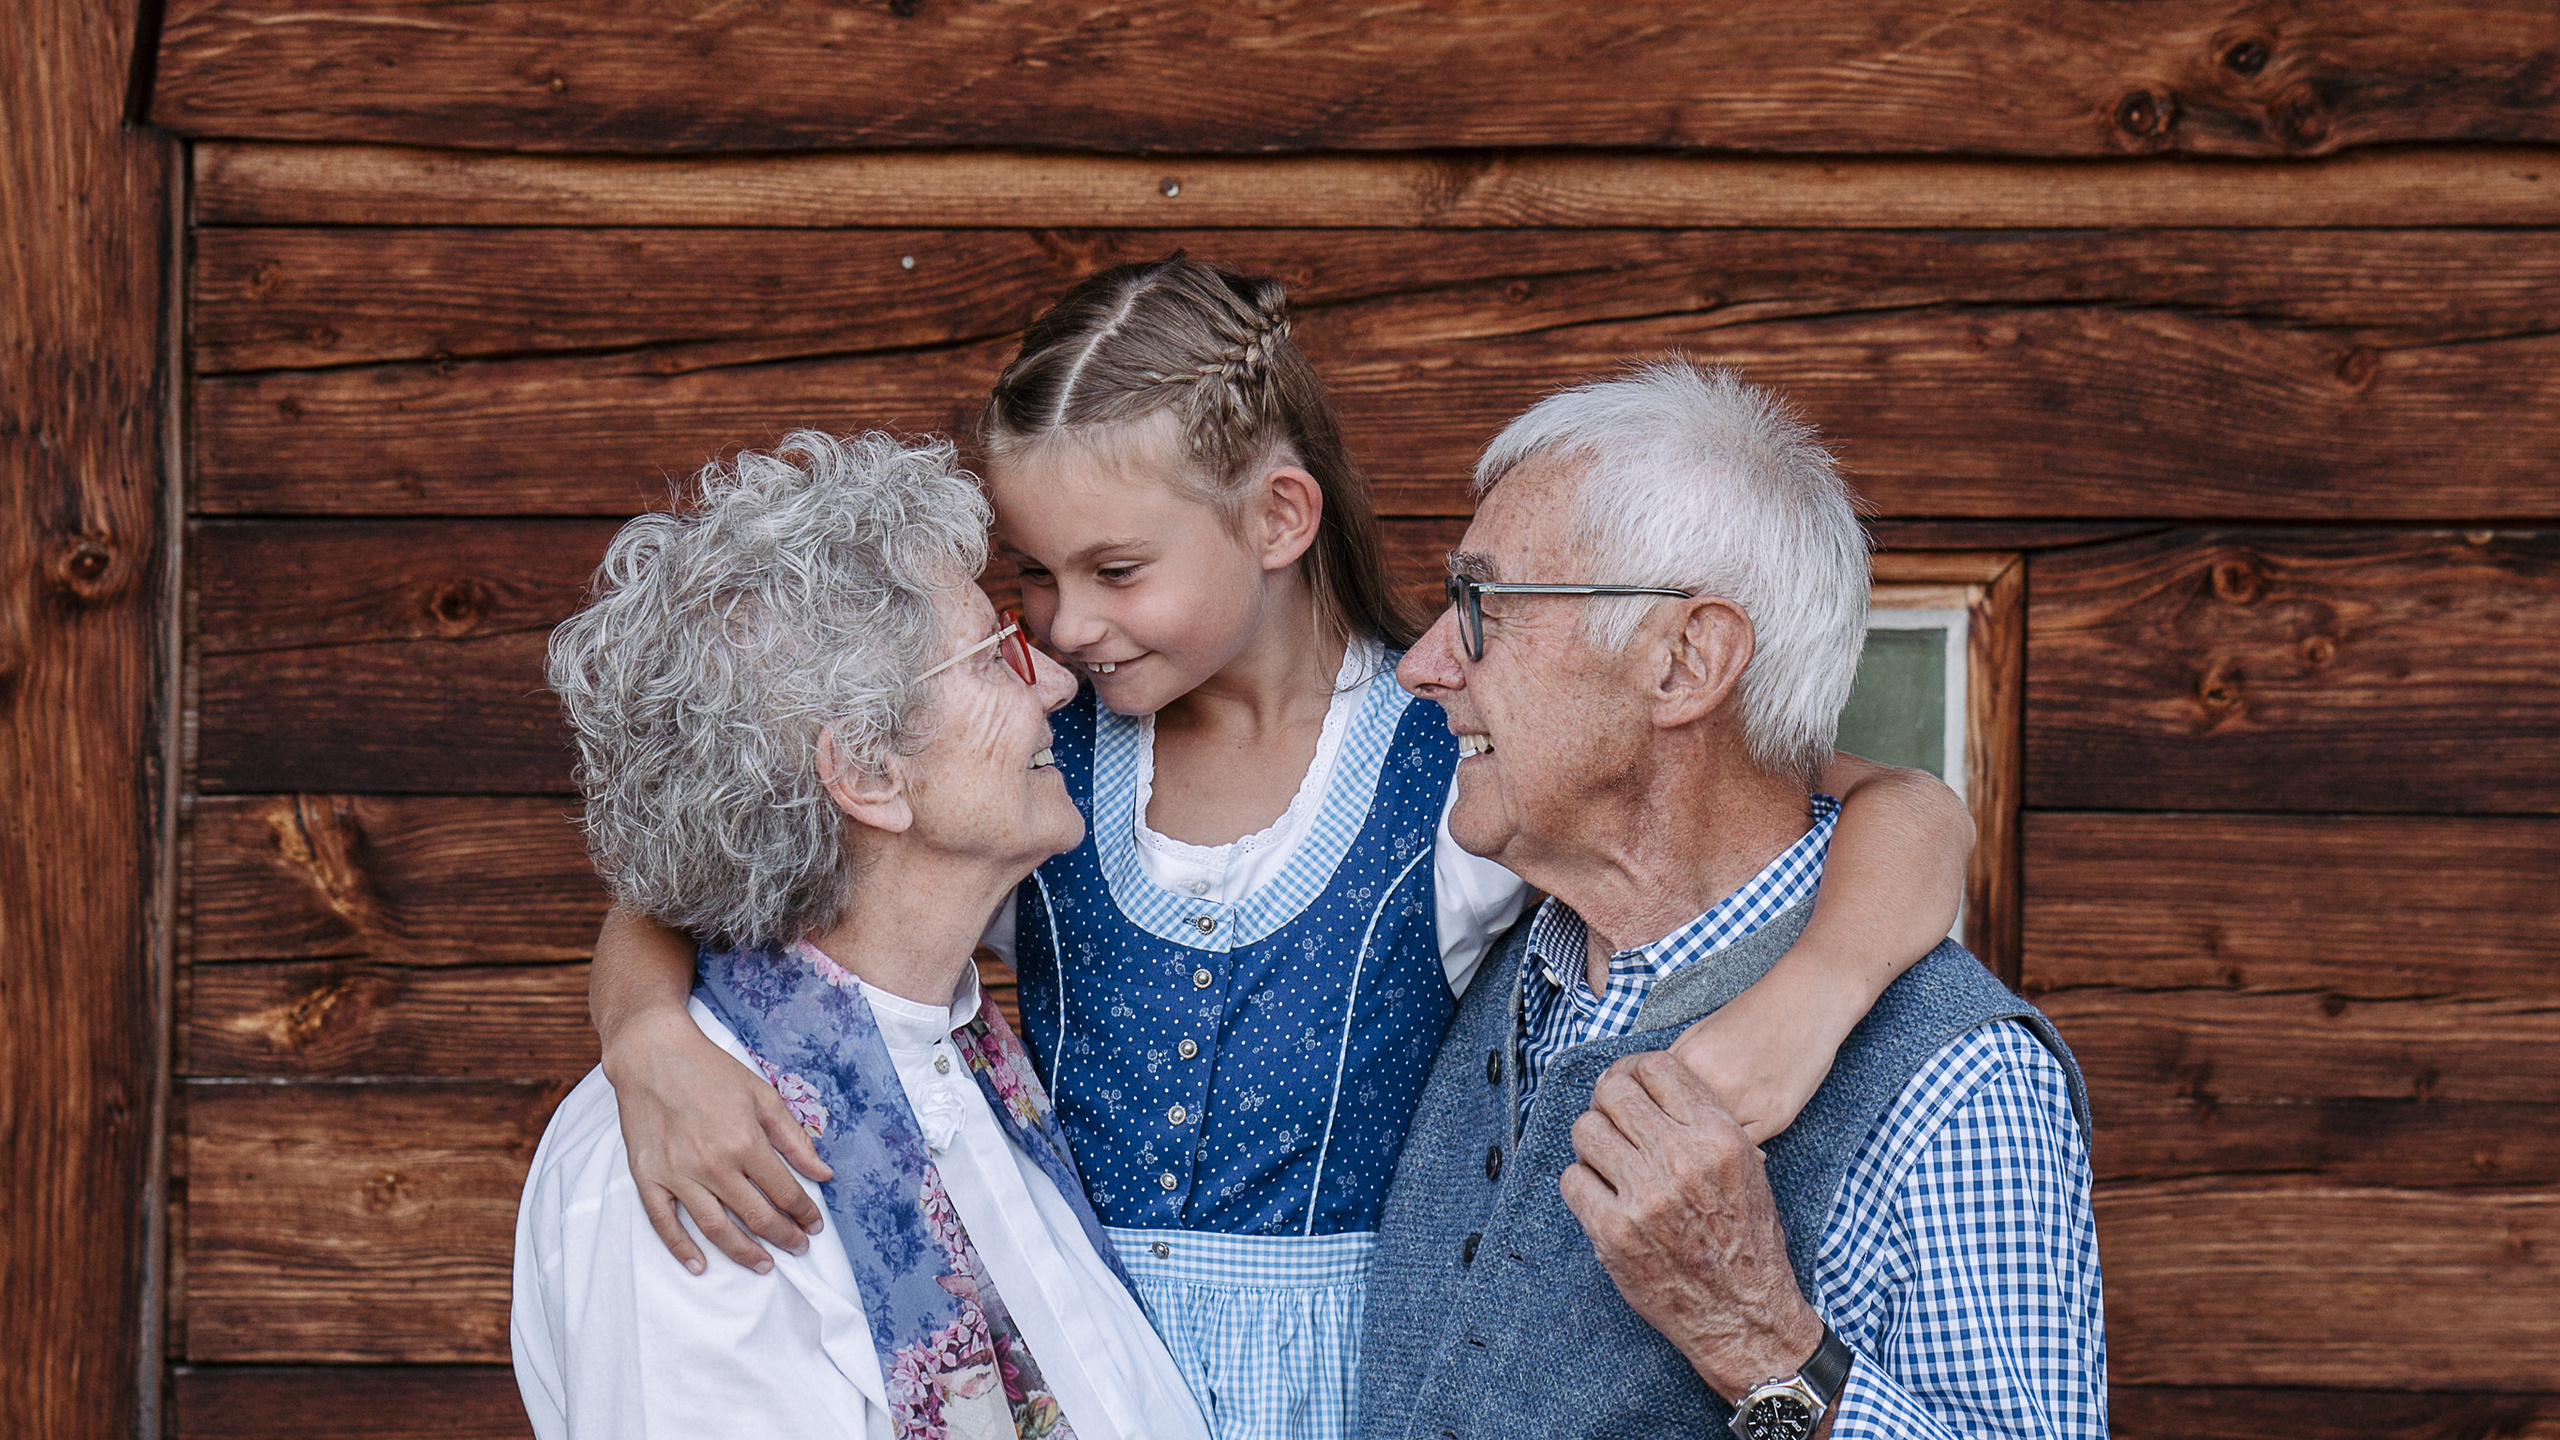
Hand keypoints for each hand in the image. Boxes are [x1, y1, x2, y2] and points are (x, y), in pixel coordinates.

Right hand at [603, 1007, 834, 1274]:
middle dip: (782, 1237)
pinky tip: (700, 1265)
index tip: (814, 1226)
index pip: (785, 1192)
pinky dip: (682, 1249)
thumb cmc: (711, 1071)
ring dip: (743, 1252)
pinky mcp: (648, 1178)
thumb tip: (823, 1174)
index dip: (804, 1213)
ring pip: (716, 1228)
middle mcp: (713, 1164)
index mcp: (746, 1141)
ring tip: (763, 1265)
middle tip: (797, 1249)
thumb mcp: (763, 1095)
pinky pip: (664, 1223)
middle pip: (755, 1216)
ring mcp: (678, 1174)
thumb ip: (794, 1138)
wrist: (653, 1056)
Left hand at [1560, 1051, 1823, 1401]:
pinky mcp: (1614, 1232)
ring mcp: (1644, 1197)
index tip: (1629, 1086)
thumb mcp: (1745, 1166)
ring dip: (1592, 1144)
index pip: (1655, 1067)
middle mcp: (1680, 1159)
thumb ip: (1703, 1120)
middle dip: (1607, 1102)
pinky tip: (1604, 1197)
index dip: (1634, 1071)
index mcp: (1717, 1136)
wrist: (1744, 1314)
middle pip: (1612, 1092)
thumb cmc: (1747, 1241)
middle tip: (1612, 1123)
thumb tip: (1649, 1082)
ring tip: (1609, 1164)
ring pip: (1585, 1130)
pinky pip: (1572, 1179)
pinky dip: (1583, 1185)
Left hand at [1668, 972, 1857, 1144]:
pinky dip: (1736, 1151)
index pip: (1654, 1105)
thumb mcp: (1700, 1031)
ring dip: (1706, 1147)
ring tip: (1705, 1145)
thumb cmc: (1752, 1014)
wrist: (1805, 1001)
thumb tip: (1648, 1096)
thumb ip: (1674, 1067)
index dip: (1652, 1118)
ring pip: (1713, 1144)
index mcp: (1690, 1061)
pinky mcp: (1776, 1117)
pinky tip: (1732, 1144)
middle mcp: (1716, 1085)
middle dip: (1678, 1137)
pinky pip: (1745, 1149)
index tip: (1654, 1126)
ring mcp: (1748, 1103)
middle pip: (1683, 1130)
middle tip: (1678, 1141)